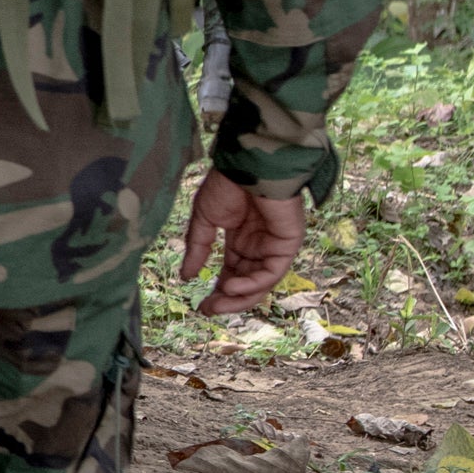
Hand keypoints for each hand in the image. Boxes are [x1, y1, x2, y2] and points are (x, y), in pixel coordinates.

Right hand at [177, 166, 305, 316]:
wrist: (247, 163)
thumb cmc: (227, 183)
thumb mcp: (205, 218)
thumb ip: (198, 248)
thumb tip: (186, 276)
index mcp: (241, 238)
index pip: (232, 272)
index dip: (218, 290)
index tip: (200, 305)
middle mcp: (259, 245)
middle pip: (247, 282)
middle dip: (228, 299)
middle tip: (208, 310)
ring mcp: (274, 245)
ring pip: (260, 283)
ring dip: (240, 296)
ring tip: (217, 302)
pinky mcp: (288, 244)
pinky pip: (272, 272)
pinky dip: (253, 284)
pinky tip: (232, 286)